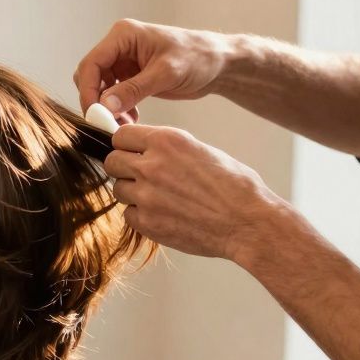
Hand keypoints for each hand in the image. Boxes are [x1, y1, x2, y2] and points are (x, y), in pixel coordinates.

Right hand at [73, 19, 236, 120]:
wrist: (219, 64)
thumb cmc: (198, 57)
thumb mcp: (166, 73)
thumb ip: (133, 89)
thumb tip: (104, 105)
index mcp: (124, 35)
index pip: (91, 63)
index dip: (87, 89)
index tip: (94, 113)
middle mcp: (120, 47)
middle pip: (90, 76)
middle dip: (96, 101)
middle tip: (107, 122)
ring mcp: (124, 62)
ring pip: (99, 88)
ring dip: (107, 108)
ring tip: (123, 123)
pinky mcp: (131, 77)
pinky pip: (113, 96)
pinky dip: (118, 109)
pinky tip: (131, 119)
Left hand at [104, 123, 287, 260]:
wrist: (248, 223)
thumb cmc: (235, 187)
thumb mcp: (203, 151)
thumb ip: (170, 149)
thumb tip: (149, 149)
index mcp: (167, 141)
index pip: (121, 136)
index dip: (125, 145)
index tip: (131, 152)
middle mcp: (151, 165)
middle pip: (112, 162)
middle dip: (123, 168)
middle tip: (140, 176)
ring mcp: (146, 195)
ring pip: (118, 189)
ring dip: (132, 193)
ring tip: (158, 198)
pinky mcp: (146, 222)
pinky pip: (128, 214)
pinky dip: (141, 216)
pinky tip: (163, 215)